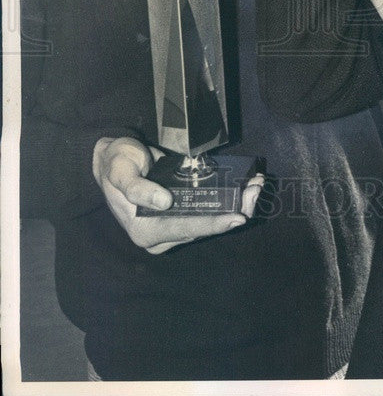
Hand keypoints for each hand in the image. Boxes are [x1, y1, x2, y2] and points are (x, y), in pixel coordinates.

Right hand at [93, 137, 263, 255]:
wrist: (113, 160)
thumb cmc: (116, 163)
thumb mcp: (120, 170)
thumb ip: (136, 187)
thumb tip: (165, 202)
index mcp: (145, 231)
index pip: (185, 228)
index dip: (212, 224)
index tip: (237, 218)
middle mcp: (163, 235)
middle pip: (204, 228)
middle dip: (234, 211)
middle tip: (256, 191)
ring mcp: (174, 225)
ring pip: (211, 220)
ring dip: (237, 205)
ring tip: (257, 185)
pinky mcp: (183, 213)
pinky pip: (210, 210)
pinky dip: (230, 199)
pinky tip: (246, 185)